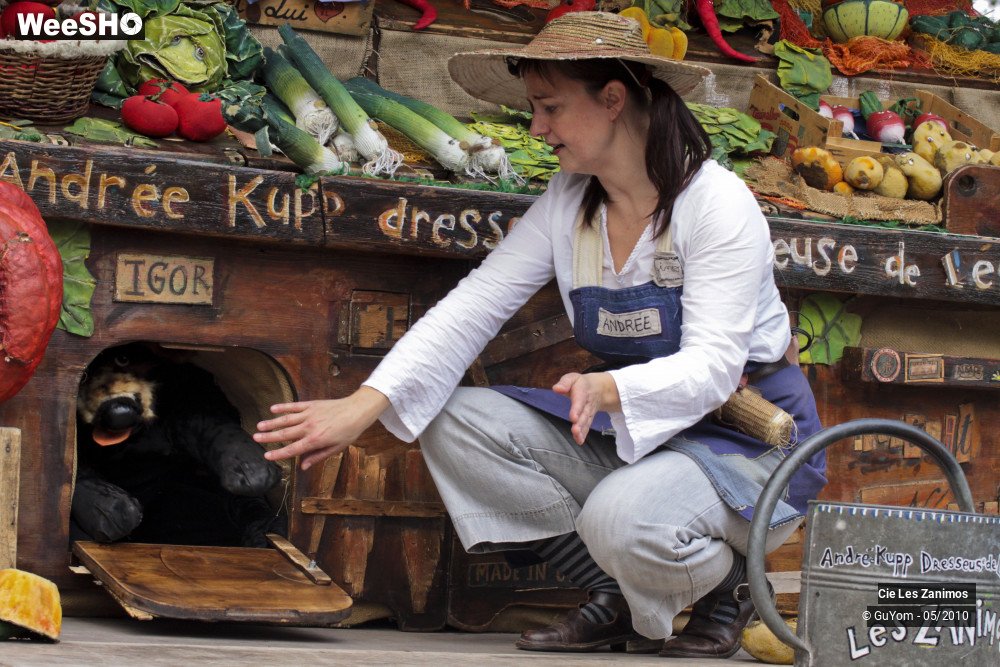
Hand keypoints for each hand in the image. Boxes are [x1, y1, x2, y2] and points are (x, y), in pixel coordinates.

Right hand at [254, 386, 388, 469]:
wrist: (357, 410)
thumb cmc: (349, 431)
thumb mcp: (336, 448)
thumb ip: (317, 457)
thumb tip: (302, 466)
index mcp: (315, 440)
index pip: (293, 449)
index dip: (279, 453)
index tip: (266, 456)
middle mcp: (309, 427)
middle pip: (285, 433)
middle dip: (269, 437)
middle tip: (254, 439)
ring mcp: (309, 414)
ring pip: (286, 419)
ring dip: (272, 423)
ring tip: (259, 426)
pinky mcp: (311, 405)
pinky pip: (294, 406)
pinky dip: (283, 408)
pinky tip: (273, 409)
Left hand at [552, 372, 619, 444]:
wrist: (600, 388)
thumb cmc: (581, 383)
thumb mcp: (573, 378)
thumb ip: (565, 383)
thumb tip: (556, 389)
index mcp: (582, 391)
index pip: (579, 401)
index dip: (577, 409)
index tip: (573, 418)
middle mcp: (587, 403)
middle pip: (584, 413)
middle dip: (580, 423)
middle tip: (575, 431)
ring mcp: (589, 411)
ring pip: (586, 421)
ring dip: (582, 430)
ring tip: (577, 437)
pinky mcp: (588, 418)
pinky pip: (587, 426)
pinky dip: (583, 434)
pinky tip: (579, 441)